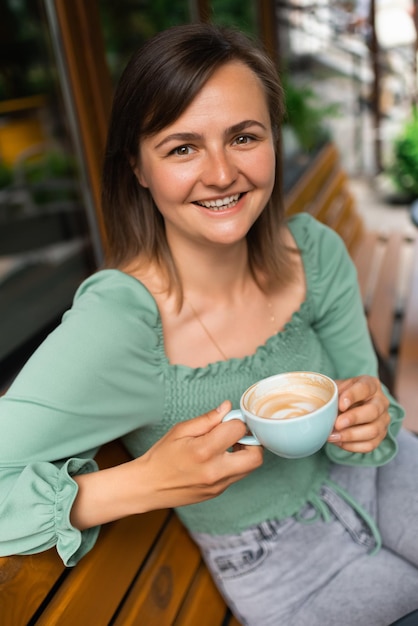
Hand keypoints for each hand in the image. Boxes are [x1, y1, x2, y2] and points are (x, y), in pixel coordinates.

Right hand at [135, 400, 263, 510]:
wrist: (148, 486)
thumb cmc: (161, 456)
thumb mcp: (180, 430)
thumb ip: (207, 419)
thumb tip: (227, 408)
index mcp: (204, 451)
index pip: (238, 430)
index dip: (235, 421)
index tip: (228, 420)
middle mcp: (215, 471)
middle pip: (255, 456)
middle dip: (252, 441)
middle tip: (237, 435)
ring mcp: (218, 485)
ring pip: (250, 468)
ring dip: (245, 453)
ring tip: (227, 445)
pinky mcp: (218, 492)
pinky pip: (237, 476)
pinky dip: (235, 464)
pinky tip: (219, 457)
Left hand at [327, 375, 389, 452]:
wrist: (345, 407)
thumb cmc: (340, 395)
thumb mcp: (336, 388)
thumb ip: (332, 395)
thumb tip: (324, 408)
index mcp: (371, 384)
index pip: (365, 387)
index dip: (353, 396)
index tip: (340, 404)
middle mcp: (381, 401)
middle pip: (373, 411)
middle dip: (353, 418)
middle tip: (337, 424)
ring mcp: (383, 420)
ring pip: (373, 430)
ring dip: (351, 435)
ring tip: (333, 436)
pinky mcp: (380, 436)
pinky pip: (370, 445)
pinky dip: (352, 446)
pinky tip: (339, 442)